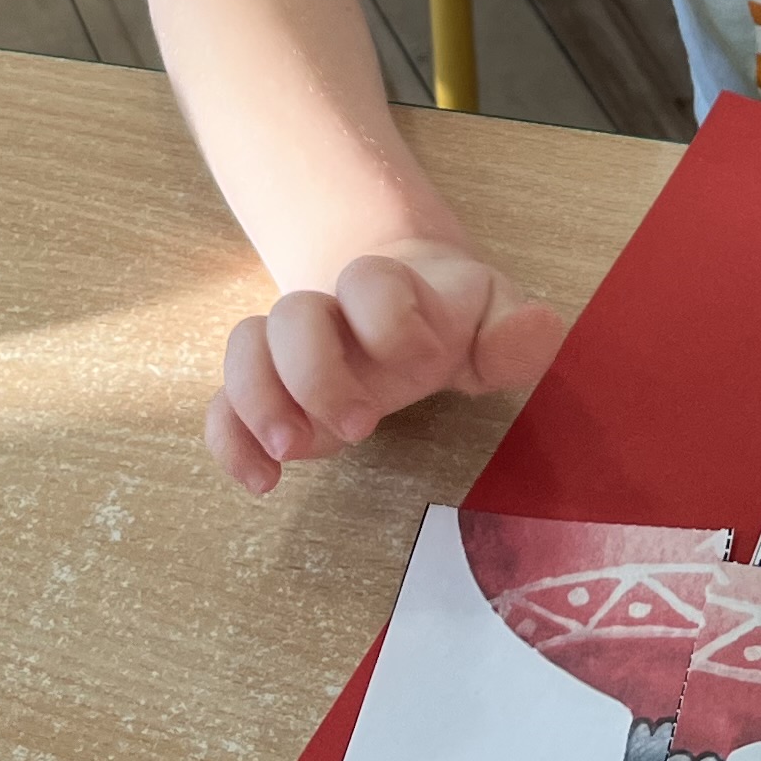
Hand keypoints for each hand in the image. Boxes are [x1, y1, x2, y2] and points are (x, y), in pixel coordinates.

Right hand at [205, 239, 567, 494]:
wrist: (399, 299)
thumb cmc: (451, 317)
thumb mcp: (494, 316)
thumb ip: (517, 329)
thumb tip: (537, 328)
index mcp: (389, 290)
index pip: (370, 278)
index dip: (391, 318)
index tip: (426, 361)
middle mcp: (331, 314)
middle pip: (294, 313)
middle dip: (317, 372)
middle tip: (361, 425)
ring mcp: (291, 352)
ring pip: (246, 346)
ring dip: (260, 399)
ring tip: (291, 452)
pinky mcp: (269, 394)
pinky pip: (222, 405)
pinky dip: (229, 441)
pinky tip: (261, 482)